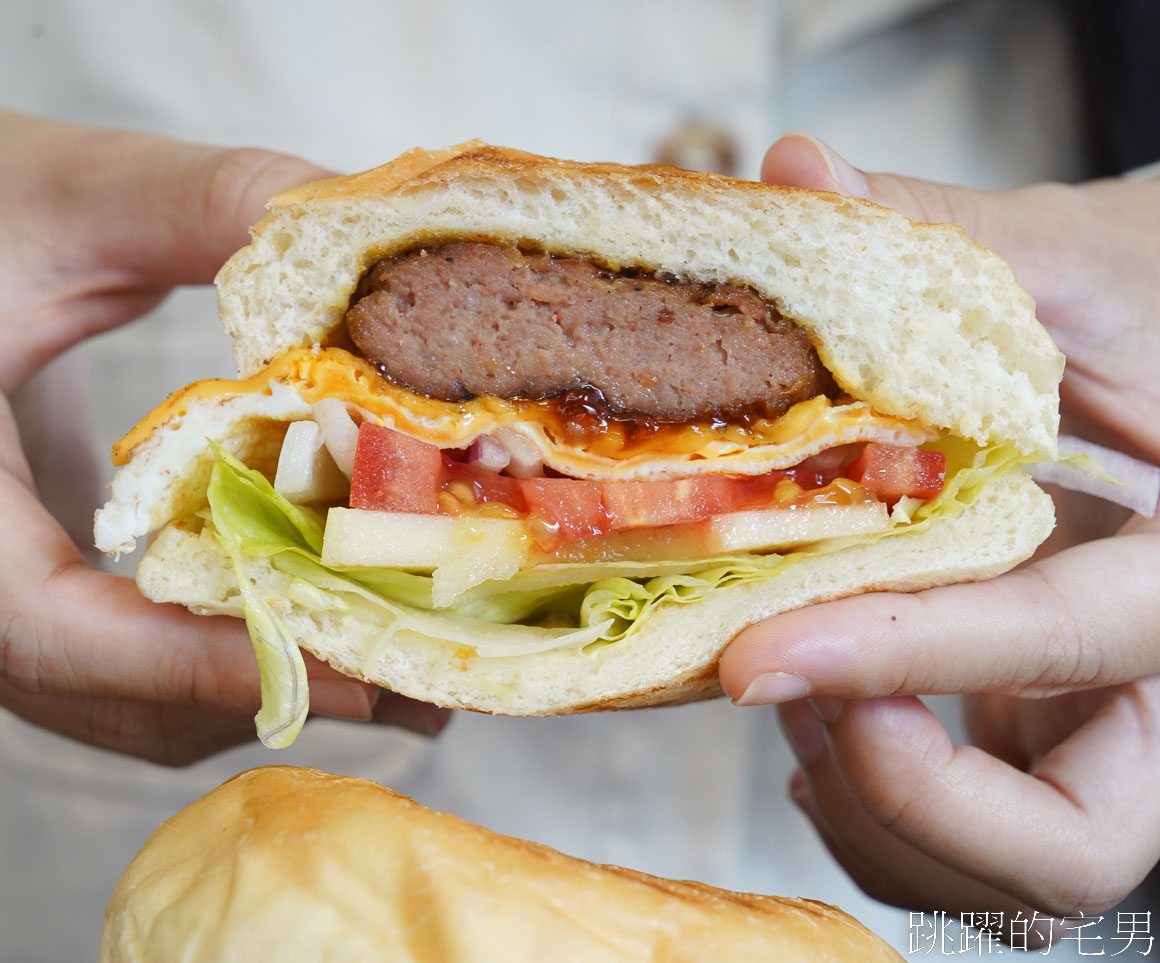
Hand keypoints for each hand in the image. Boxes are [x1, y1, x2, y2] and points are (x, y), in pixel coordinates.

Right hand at [0, 107, 447, 763]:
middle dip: (269, 688)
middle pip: (100, 698)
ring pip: (107, 713)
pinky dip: (208, 671)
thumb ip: (221, 207)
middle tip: (417, 675)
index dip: (209, 661)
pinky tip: (302, 626)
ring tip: (391, 667)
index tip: (355, 654)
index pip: (47, 627)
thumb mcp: (73, 187)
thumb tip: (382, 265)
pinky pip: (103, 685)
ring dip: (251, 694)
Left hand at [720, 133, 1159, 925]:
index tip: (752, 662)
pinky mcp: (1049, 740)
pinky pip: (958, 842)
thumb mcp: (1080, 267)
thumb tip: (797, 173)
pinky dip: (868, 799)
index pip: (1067, 642)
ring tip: (797, 677)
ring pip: (1002, 876)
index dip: (902, 654)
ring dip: (868, 802)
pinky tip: (824, 700)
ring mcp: (1105, 730)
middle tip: (792, 683)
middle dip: (905, 793)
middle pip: (1070, 851)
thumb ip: (949, 238)